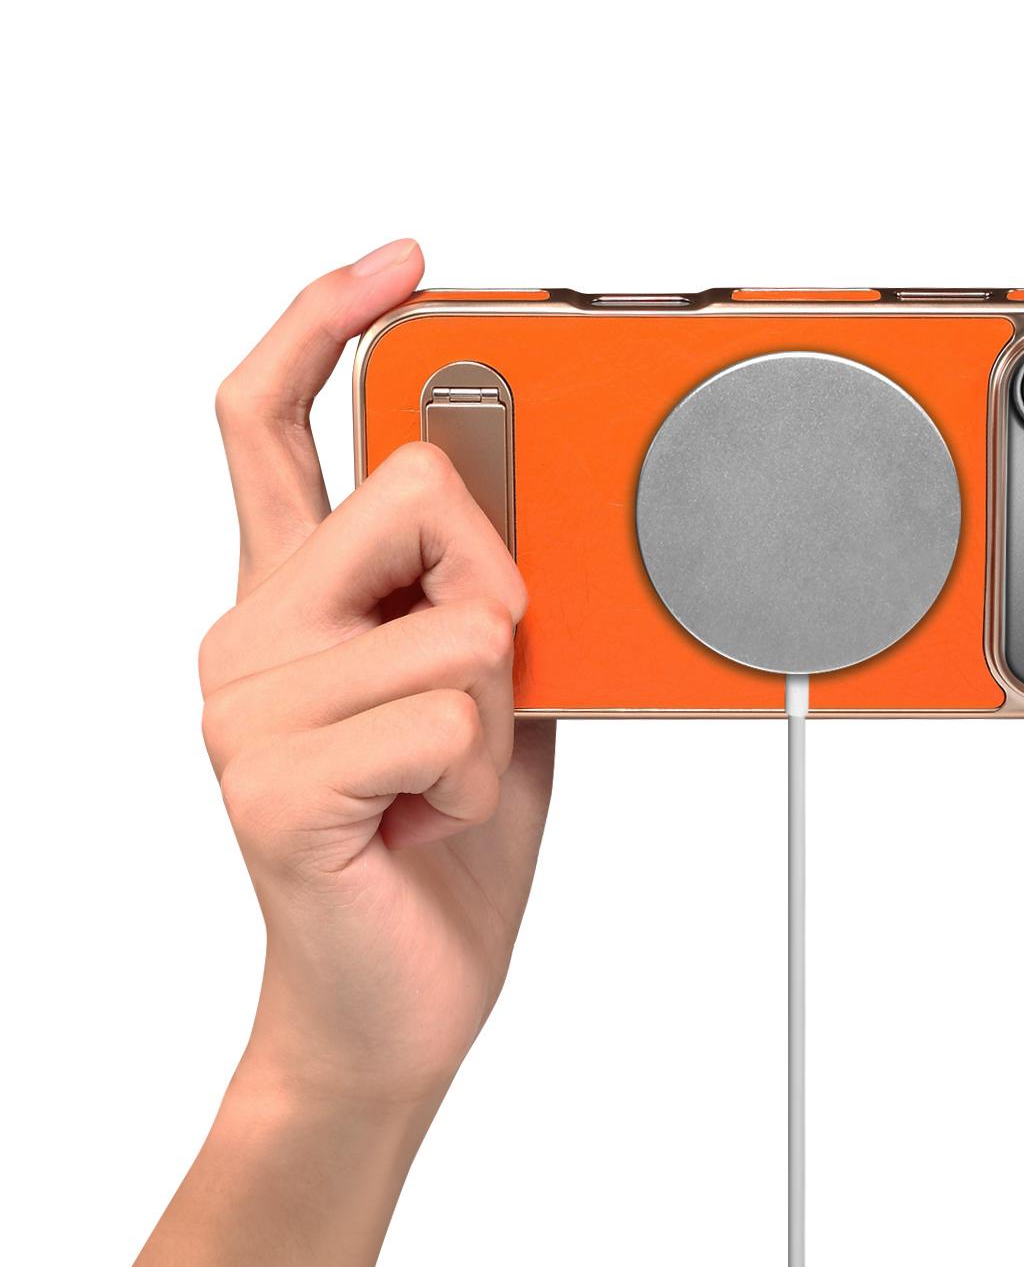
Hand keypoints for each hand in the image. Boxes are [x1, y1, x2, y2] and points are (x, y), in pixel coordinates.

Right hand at [200, 240, 554, 1107]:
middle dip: (501, 582)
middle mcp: (250, 631)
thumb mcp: (489, 689)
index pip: (271, 418)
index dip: (325, 319)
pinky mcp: (274, 783)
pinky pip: (449, 714)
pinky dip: (483, 776)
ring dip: (499, 713)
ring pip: (460, 620)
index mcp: (294, 596)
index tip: (405, 266)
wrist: (397, 999)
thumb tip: (531, 493)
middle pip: (416, 489)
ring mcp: (249, 706)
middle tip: (488, 679)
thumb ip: (487, 592)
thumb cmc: (441, 842)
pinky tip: (428, 822)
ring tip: (448, 779)